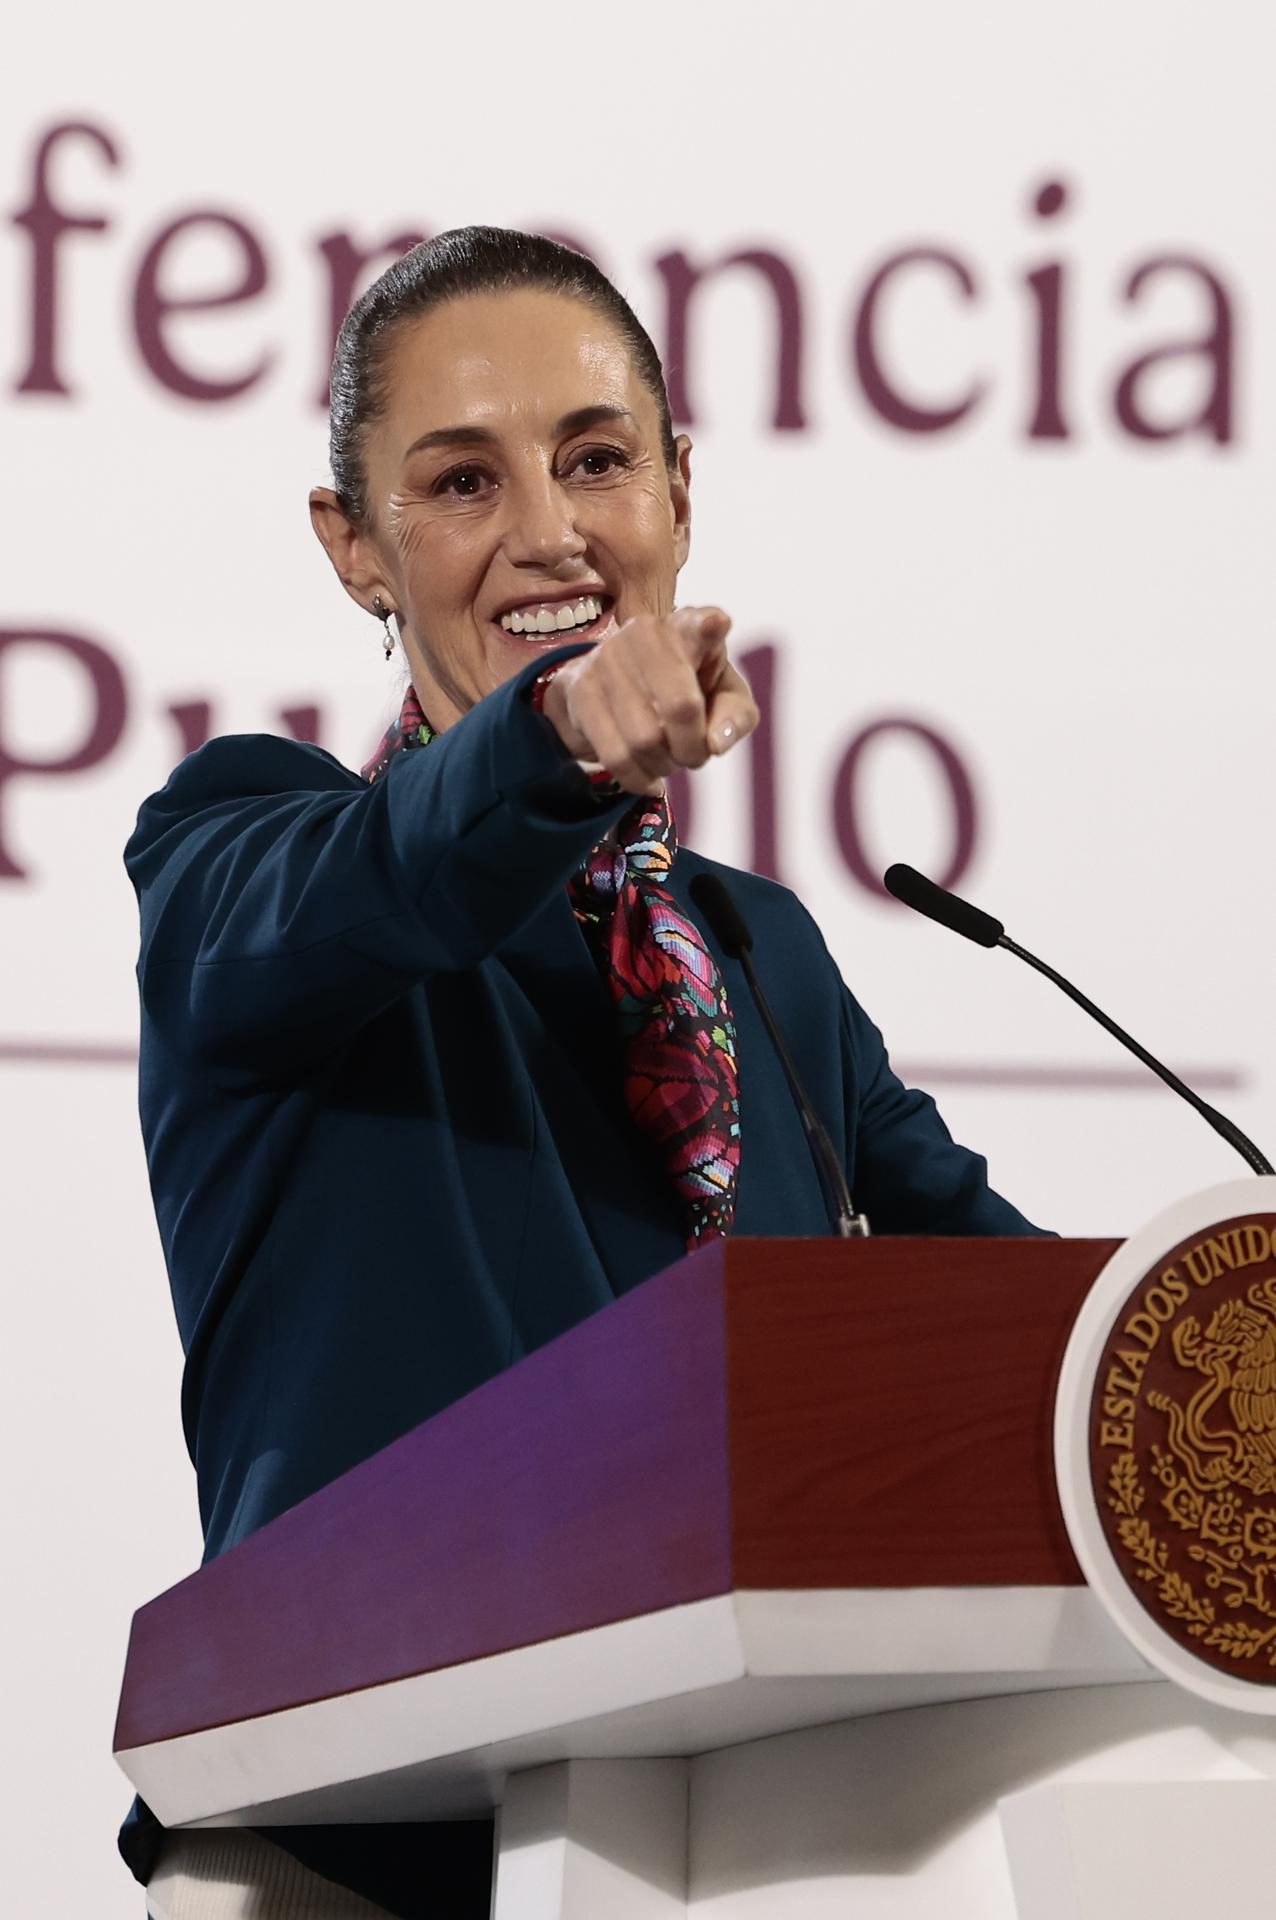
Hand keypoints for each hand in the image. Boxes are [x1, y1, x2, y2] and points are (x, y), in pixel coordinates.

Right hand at [541, 606, 757, 795]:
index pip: (701, 622)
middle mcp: (645, 632)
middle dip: (692, 749)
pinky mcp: (577, 688)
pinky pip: (614, 755)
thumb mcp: (723, 699)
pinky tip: (646, 777)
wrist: (618, 686)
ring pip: (644, 739)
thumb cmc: (686, 689)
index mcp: (690, 627)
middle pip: (680, 707)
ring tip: (666, 761)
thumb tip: (715, 743)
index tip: (716, 625)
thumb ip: (735, 717)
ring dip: (663, 766)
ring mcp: (606, 657)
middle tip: (692, 757)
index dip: (709, 626)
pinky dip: (637, 778)